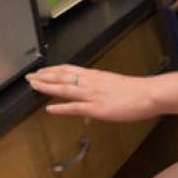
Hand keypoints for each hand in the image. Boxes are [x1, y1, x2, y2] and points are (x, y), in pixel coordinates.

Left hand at [25, 64, 156, 121]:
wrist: (147, 93)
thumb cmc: (134, 90)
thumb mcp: (112, 82)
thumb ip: (98, 86)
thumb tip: (89, 90)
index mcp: (94, 75)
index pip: (68, 69)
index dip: (52, 70)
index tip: (41, 70)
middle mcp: (90, 82)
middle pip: (62, 76)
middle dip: (44, 76)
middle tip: (29, 77)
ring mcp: (92, 95)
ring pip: (65, 88)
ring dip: (47, 87)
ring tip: (34, 86)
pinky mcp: (97, 108)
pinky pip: (75, 107)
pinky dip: (61, 107)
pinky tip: (50, 108)